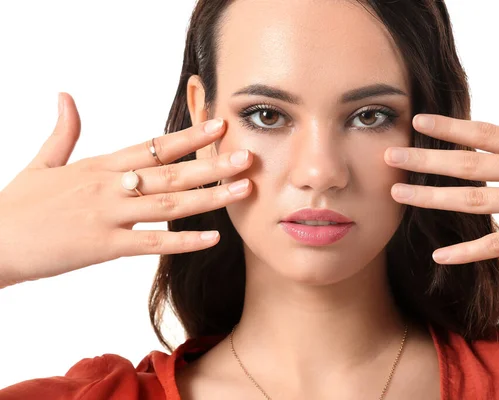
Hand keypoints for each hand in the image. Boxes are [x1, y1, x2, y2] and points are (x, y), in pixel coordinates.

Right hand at [0, 93, 252, 287]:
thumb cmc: (19, 204)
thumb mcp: (43, 161)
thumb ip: (64, 130)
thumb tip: (65, 95)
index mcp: (100, 165)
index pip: (153, 146)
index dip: (189, 136)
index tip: (218, 124)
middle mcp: (110, 186)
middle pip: (170, 173)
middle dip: (212, 164)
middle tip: (247, 156)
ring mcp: (108, 215)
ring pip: (168, 205)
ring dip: (209, 198)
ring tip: (242, 190)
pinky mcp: (102, 246)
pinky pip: (151, 244)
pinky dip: (183, 242)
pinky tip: (213, 238)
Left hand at [384, 53, 498, 264]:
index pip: (486, 133)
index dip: (451, 127)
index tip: (418, 121)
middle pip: (469, 163)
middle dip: (426, 159)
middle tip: (390, 156)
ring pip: (474, 200)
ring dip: (432, 198)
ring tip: (398, 195)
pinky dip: (467, 251)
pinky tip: (439, 255)